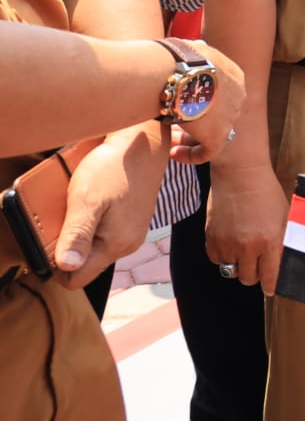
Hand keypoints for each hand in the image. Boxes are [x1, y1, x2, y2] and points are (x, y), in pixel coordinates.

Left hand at [54, 125, 167, 287]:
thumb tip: (67, 267)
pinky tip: (90, 201)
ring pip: (94, 247)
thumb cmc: (114, 168)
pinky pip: (104, 232)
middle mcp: (127, 243)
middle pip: (85, 263)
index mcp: (117, 244)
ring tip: (76, 206)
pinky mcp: (132, 219)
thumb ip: (77, 235)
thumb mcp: (87, 200)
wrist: (142, 142)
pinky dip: (91, 221)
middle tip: (60, 219)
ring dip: (79, 232)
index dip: (56, 267)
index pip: (77, 278)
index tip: (45, 243)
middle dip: (67, 246)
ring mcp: (131, 231)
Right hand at [168, 42, 246, 164]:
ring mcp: (230, 118)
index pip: (223, 93)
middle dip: (199, 120)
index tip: (184, 105)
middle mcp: (239, 97)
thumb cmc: (176, 58)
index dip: (204, 102)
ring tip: (171, 140)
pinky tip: (173, 153)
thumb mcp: (194, 49)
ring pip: (212, 134)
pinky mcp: (218, 136)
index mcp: (236, 76)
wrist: (175, 72)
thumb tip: (197, 46)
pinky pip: (207, 153)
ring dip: (191, 138)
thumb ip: (198, 52)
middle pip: (219, 114)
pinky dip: (191, 155)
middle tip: (175, 124)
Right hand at [206, 160, 288, 294]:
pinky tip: (230, 241)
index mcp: (269, 241)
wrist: (239, 174)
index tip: (270, 289)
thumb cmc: (266, 192)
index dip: (270, 286)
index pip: (269, 277)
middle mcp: (246, 247)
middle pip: (248, 279)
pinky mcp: (210, 238)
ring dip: (238, 264)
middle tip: (257, 263)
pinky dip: (222, 255)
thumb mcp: (283, 216)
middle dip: (254, 274)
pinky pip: (216, 259)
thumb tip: (281, 261)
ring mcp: (226, 244)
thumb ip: (281, 241)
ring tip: (243, 248)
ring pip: (230, 271)